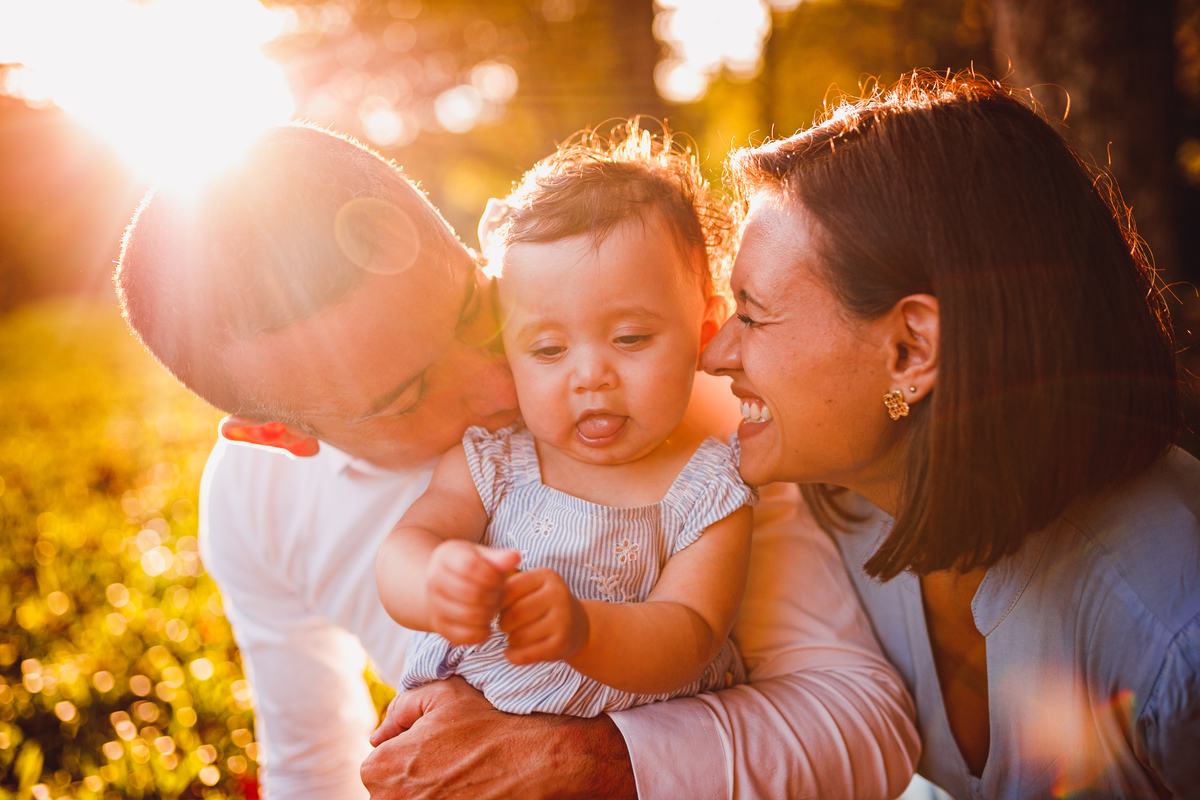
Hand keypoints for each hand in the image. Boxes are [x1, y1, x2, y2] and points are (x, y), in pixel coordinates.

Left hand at [362, 678, 636, 799]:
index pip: (374, 765)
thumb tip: (378, 735)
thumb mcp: (441, 695)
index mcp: (383, 766)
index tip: (426, 744)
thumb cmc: (486, 726)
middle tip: (443, 761)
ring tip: (455, 776)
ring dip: (424, 790)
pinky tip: (464, 788)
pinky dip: (443, 797)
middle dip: (409, 775)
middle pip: (387, 791)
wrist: (529, 761)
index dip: (401, 751)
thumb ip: (400, 707)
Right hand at [427, 541, 519, 644]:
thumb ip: (498, 558)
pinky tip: (486, 623)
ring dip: (489, 613)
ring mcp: (434, 605)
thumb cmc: (469, 569)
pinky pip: (465, 635)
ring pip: (468, 615)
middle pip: (470, 593)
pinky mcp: (440, 627)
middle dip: (493, 595)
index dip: (491, 576)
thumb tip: (514, 557)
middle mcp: (434, 580)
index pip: (470, 567)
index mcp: (445, 556)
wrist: (443, 587)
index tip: (500, 579)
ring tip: (494, 607)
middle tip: (500, 595)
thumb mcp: (481, 556)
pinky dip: (481, 632)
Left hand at [498, 568, 588, 664]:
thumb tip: (478, 598)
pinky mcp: (562, 644)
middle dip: (503, 623)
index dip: (497, 602)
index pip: (509, 589)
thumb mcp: (531, 586)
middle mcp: (558, 595)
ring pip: (519, 636)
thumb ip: (507, 586)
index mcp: (546, 576)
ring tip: (514, 636)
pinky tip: (512, 652)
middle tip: (505, 625)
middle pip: (514, 614)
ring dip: (509, 639)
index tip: (497, 609)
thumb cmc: (543, 604)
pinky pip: (526, 654)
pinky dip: (513, 655)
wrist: (577, 625)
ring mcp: (563, 620)